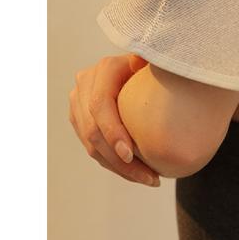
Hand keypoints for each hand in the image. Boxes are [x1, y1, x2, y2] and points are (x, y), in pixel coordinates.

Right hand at [68, 53, 160, 186]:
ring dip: (119, 168)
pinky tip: (139, 173)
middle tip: (150, 176)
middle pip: (93, 131)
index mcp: (104, 69)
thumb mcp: (158, 61)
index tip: (130, 155)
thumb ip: (152, 60)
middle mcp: (85, 85)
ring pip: (92, 146)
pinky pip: (94, 150)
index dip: (112, 132)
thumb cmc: (159, 67)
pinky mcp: (80, 120)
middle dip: (119, 160)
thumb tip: (139, 61)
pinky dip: (115, 165)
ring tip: (150, 179)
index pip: (100, 105)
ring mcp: (79, 104)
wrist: (145, 72)